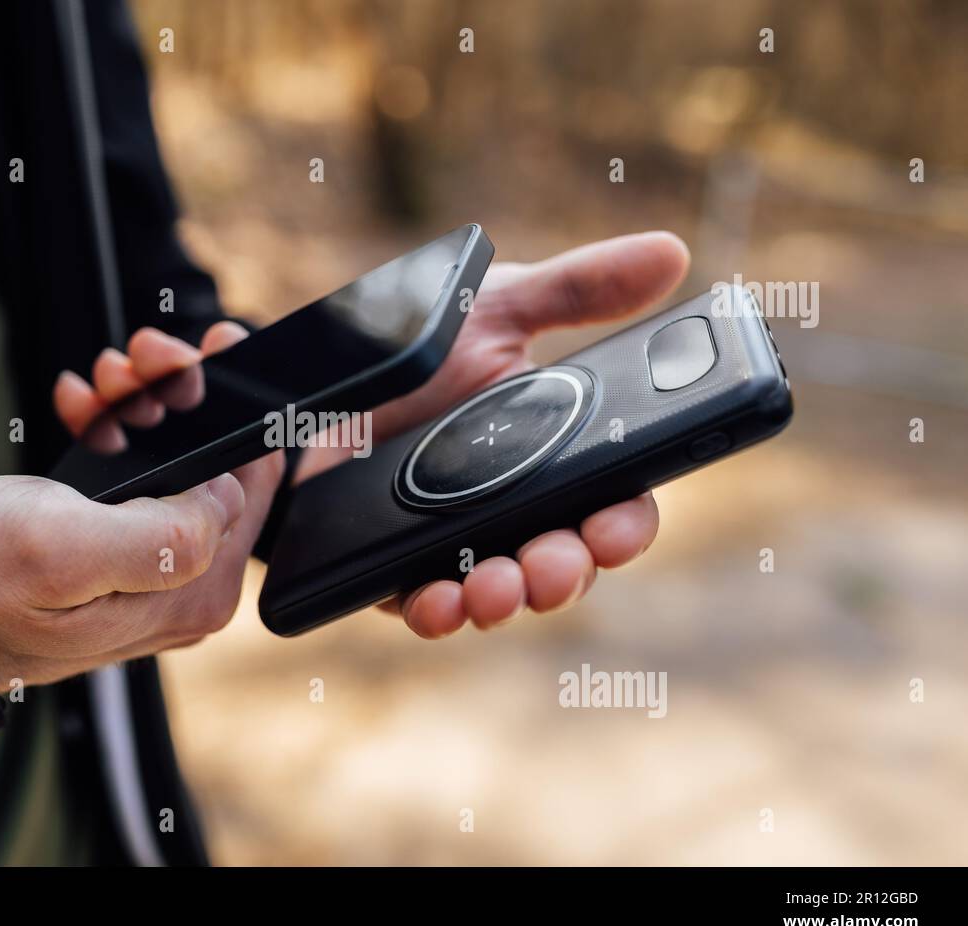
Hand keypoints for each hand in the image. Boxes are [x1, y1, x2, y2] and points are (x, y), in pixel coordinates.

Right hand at [0, 321, 281, 691]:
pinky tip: (83, 409)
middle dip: (181, 398)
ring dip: (143, 405)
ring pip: (177, 462)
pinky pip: (138, 478)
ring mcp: (152, 573)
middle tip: (138, 356)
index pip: (257, 483)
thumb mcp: (65, 551)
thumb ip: (164, 536)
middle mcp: (185, 589)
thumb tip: (226, 498)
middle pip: (219, 466)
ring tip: (102, 379)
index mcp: (191, 591)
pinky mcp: (118, 555)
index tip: (206, 351)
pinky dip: (114, 431)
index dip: (236, 407)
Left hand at [305, 232, 690, 637]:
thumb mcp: (497, 309)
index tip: (616, 529)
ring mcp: (456, 543)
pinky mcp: (395, 566)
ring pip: (501, 591)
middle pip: (563, 561)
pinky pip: (423, 602)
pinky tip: (438, 599)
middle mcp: (515, 511)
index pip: (611, 505)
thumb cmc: (421, 347)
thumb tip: (671, 252)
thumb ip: (577, 290)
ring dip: (508, 598)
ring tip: (498, 585)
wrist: (317, 376)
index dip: (624, 526)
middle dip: (566, 572)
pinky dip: (437, 610)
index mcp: (556, 457)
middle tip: (555, 563)